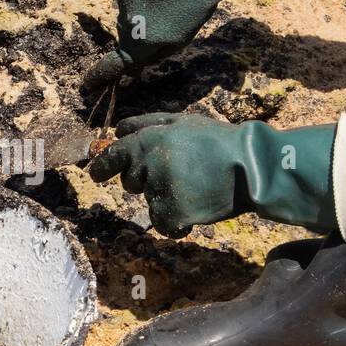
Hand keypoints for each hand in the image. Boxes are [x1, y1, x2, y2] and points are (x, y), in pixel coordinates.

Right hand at [82, 0, 214, 93]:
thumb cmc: (193, 10)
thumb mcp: (177, 42)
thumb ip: (153, 55)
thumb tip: (134, 66)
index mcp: (138, 43)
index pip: (114, 65)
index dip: (99, 76)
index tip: (88, 84)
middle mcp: (124, 22)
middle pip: (125, 29)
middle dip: (138, 25)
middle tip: (163, 14)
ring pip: (127, 3)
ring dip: (140, 1)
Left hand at [88, 113, 336, 236]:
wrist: (249, 166)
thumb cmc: (218, 142)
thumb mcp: (182, 121)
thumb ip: (147, 123)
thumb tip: (118, 129)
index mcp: (148, 140)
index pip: (112, 156)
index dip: (102, 167)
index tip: (96, 174)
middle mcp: (148, 164)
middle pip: (130, 182)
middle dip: (147, 181)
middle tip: (179, 175)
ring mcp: (158, 188)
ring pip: (149, 203)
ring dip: (165, 201)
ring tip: (194, 189)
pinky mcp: (171, 212)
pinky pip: (163, 224)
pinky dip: (176, 222)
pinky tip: (196, 209)